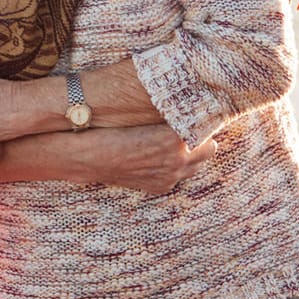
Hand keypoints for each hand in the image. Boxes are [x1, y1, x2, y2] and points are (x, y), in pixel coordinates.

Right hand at [97, 125, 216, 193]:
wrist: (88, 156)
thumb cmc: (111, 129)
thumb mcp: (143, 116)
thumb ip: (171, 116)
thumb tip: (187, 112)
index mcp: (176, 137)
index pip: (208, 127)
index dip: (202, 120)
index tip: (199, 114)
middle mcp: (179, 159)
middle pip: (210, 147)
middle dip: (200, 138)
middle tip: (186, 128)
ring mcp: (171, 176)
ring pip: (197, 164)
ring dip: (190, 154)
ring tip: (172, 142)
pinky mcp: (161, 186)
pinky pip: (178, 176)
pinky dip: (173, 167)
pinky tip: (157, 157)